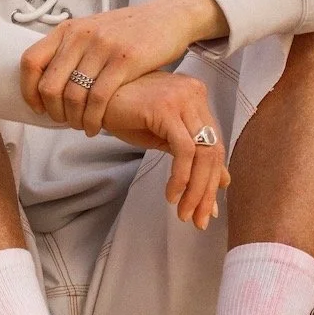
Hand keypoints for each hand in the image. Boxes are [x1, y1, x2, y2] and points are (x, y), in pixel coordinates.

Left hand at [18, 0, 225, 134]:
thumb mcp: (93, 30)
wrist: (168, 17)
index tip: (36, 107)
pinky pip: (98, 98)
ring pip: (73, 96)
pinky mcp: (124, 60)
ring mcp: (102, 47)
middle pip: (49, 85)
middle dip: (53, 112)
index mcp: (68, 29)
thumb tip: (46, 79)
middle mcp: (81, 35)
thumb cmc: (128, 30)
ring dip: (74, 120)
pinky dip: (93, 119)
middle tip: (63, 122)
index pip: (31, 61)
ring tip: (82, 126)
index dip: (28, 90)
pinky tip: (96, 126)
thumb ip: (70, 49)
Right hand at [98, 73, 228, 229]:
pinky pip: (184, 149)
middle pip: (212, 150)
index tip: (208, 209)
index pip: (214, 144)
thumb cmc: (124, 114)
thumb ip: (192, 154)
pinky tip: (171, 194)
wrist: (91, 99)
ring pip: (202, 152)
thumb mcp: (163, 136)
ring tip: (184, 213)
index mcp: (196, 98)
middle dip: (207, 190)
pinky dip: (181, 176)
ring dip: (195, 190)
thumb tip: (222, 181)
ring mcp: (182, 98)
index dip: (214, 180)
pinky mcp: (166, 107)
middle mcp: (194, 94)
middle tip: (199, 220)